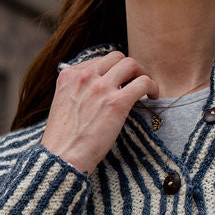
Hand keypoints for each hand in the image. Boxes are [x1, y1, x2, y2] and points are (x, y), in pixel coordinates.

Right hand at [40, 51, 157, 173]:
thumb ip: (77, 90)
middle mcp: (84, 76)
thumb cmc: (63, 138)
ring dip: (142, 73)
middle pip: (116, 57)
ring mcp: (101, 87)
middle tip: (135, 82)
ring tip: (146, 88)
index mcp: (69, 75)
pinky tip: (153, 96)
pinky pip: (143, 82)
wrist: (61, 156)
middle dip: (129, 68)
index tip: (119, 81)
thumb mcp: (63, 103)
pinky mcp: (117, 102)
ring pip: (131, 64)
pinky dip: (152, 86)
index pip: (99, 61)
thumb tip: (96, 89)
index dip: (112, 70)